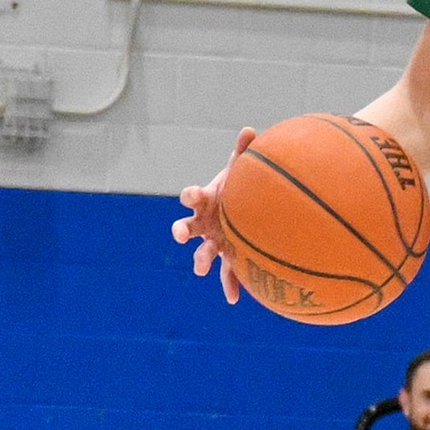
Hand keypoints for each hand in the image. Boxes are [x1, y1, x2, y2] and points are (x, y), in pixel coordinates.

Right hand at [170, 127, 255, 303]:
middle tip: (179, 234)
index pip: (191, 197)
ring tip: (200, 269)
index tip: (191, 195)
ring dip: (200, 260)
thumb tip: (250, 130)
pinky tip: (236, 299)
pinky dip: (230, 285)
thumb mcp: (241, 168)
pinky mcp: (226, 255)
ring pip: (202, 252)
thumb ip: (244, 150)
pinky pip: (227, 272)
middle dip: (180, 230)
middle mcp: (203, 222)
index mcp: (205, 200)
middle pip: (185, 227)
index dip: (189, 195)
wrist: (243, 206)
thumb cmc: (238, 186)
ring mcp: (212, 240)